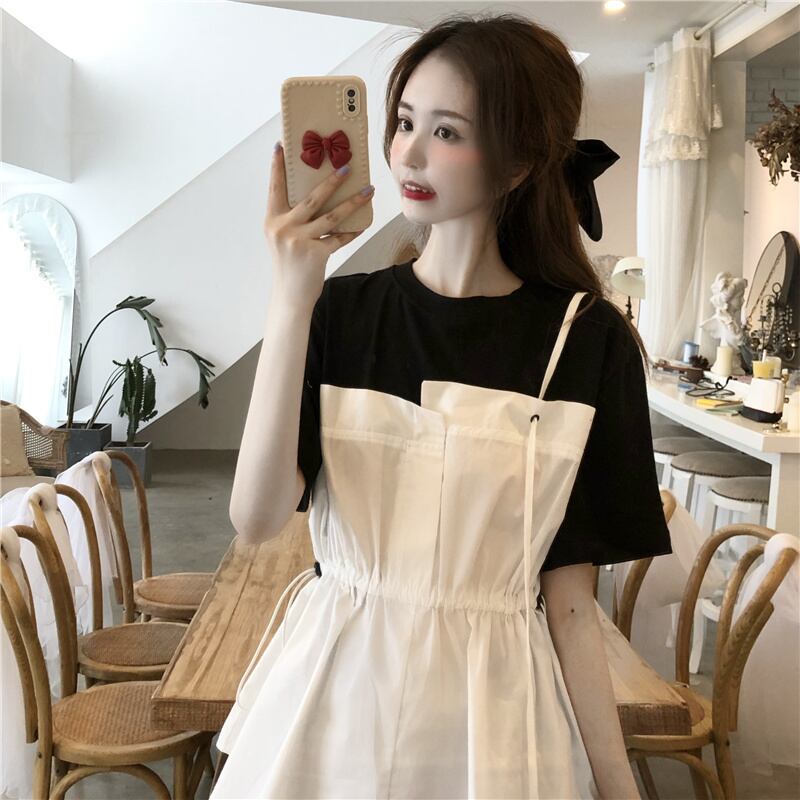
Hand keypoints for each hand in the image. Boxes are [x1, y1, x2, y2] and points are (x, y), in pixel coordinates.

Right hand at [264, 142, 372, 311]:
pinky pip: (339, 238)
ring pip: (331, 216)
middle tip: (347, 167)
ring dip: (352, 202)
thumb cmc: (288, 264)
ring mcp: (299, 241)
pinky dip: (352, 231)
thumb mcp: (282, 238)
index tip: (281, 146)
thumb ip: (293, 218)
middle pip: (312, 198)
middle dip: (332, 181)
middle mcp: (283, 228)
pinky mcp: (315, 254)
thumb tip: (317, 196)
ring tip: (368, 191)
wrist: (290, 295)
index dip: (277, 167)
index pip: (275, 187)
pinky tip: (362, 224)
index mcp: (272, 220)